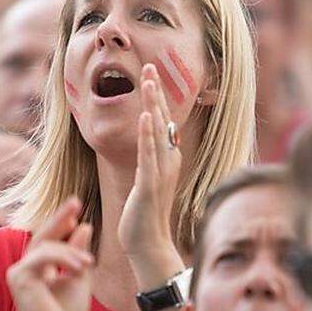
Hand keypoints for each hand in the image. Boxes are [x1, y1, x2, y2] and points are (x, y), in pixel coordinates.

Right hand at [7, 198, 93, 310]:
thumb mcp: (79, 279)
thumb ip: (79, 254)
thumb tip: (84, 225)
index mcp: (39, 271)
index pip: (49, 241)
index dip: (62, 224)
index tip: (78, 213)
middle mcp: (25, 270)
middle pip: (42, 236)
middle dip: (60, 218)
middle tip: (76, 202)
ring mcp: (18, 273)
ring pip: (45, 246)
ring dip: (70, 250)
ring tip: (88, 262)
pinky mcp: (18, 276)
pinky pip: (43, 256)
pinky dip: (63, 257)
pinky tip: (80, 266)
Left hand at [118, 63, 182, 261]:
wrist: (147, 244)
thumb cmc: (144, 215)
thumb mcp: (147, 181)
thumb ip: (149, 160)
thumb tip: (150, 142)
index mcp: (167, 159)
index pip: (162, 122)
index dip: (157, 97)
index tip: (151, 74)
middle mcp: (168, 162)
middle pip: (162, 119)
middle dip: (156, 91)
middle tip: (150, 65)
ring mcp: (160, 172)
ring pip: (157, 131)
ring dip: (153, 104)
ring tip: (148, 80)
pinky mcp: (149, 185)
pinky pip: (148, 155)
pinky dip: (148, 134)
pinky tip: (145, 116)